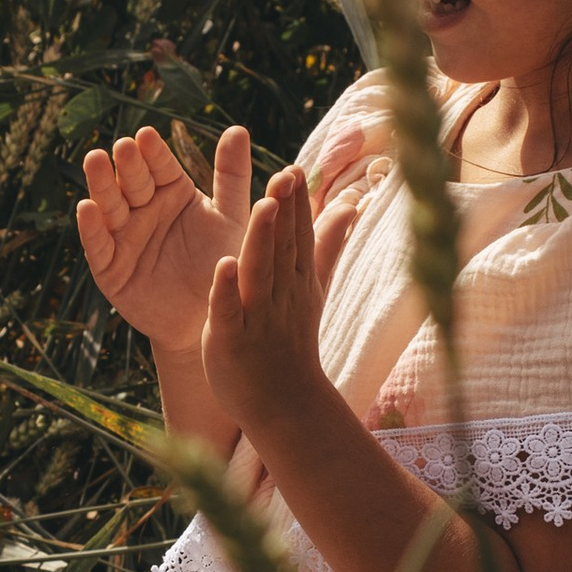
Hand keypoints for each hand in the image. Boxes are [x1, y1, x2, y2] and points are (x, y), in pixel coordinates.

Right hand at [74, 123, 252, 348]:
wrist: (211, 318)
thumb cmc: (222, 264)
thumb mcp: (231, 217)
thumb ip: (232, 175)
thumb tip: (238, 128)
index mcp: (172, 193)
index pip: (160, 167)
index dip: (153, 153)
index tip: (147, 136)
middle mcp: (144, 210)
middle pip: (132, 183)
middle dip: (127, 165)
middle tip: (123, 146)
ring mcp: (124, 238)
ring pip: (110, 207)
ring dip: (102, 184)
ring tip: (96, 160)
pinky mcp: (110, 269)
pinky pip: (99, 247)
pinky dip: (91, 228)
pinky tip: (86, 208)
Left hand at [203, 166, 365, 441]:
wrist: (284, 404)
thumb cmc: (292, 342)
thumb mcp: (312, 289)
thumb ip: (326, 246)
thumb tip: (350, 206)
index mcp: (296, 280)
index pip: (299, 236)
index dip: (298, 204)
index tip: (296, 168)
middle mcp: (280, 294)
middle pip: (283, 247)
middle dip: (285, 211)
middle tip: (286, 174)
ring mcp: (257, 317)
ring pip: (259, 272)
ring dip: (261, 239)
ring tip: (264, 206)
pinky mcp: (231, 340)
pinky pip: (229, 311)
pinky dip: (226, 290)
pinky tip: (222, 264)